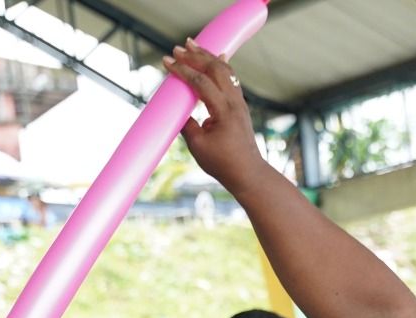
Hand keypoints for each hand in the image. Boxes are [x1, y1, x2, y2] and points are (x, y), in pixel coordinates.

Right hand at [166, 45, 270, 190]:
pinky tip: (217, 58)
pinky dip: (221, 66)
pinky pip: (231, 79)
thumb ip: (186, 123)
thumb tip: (177, 108)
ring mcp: (240, 103)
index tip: (167, 61)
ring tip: (193, 45)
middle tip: (178, 47)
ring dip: (208, 57)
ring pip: (225, 71)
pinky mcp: (240, 106)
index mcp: (224, 111)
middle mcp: (235, 103)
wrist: (248, 174)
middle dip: (196, 55)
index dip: (182, 70)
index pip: (201, 82)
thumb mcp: (197, 145)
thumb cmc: (223, 163)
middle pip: (216, 69)